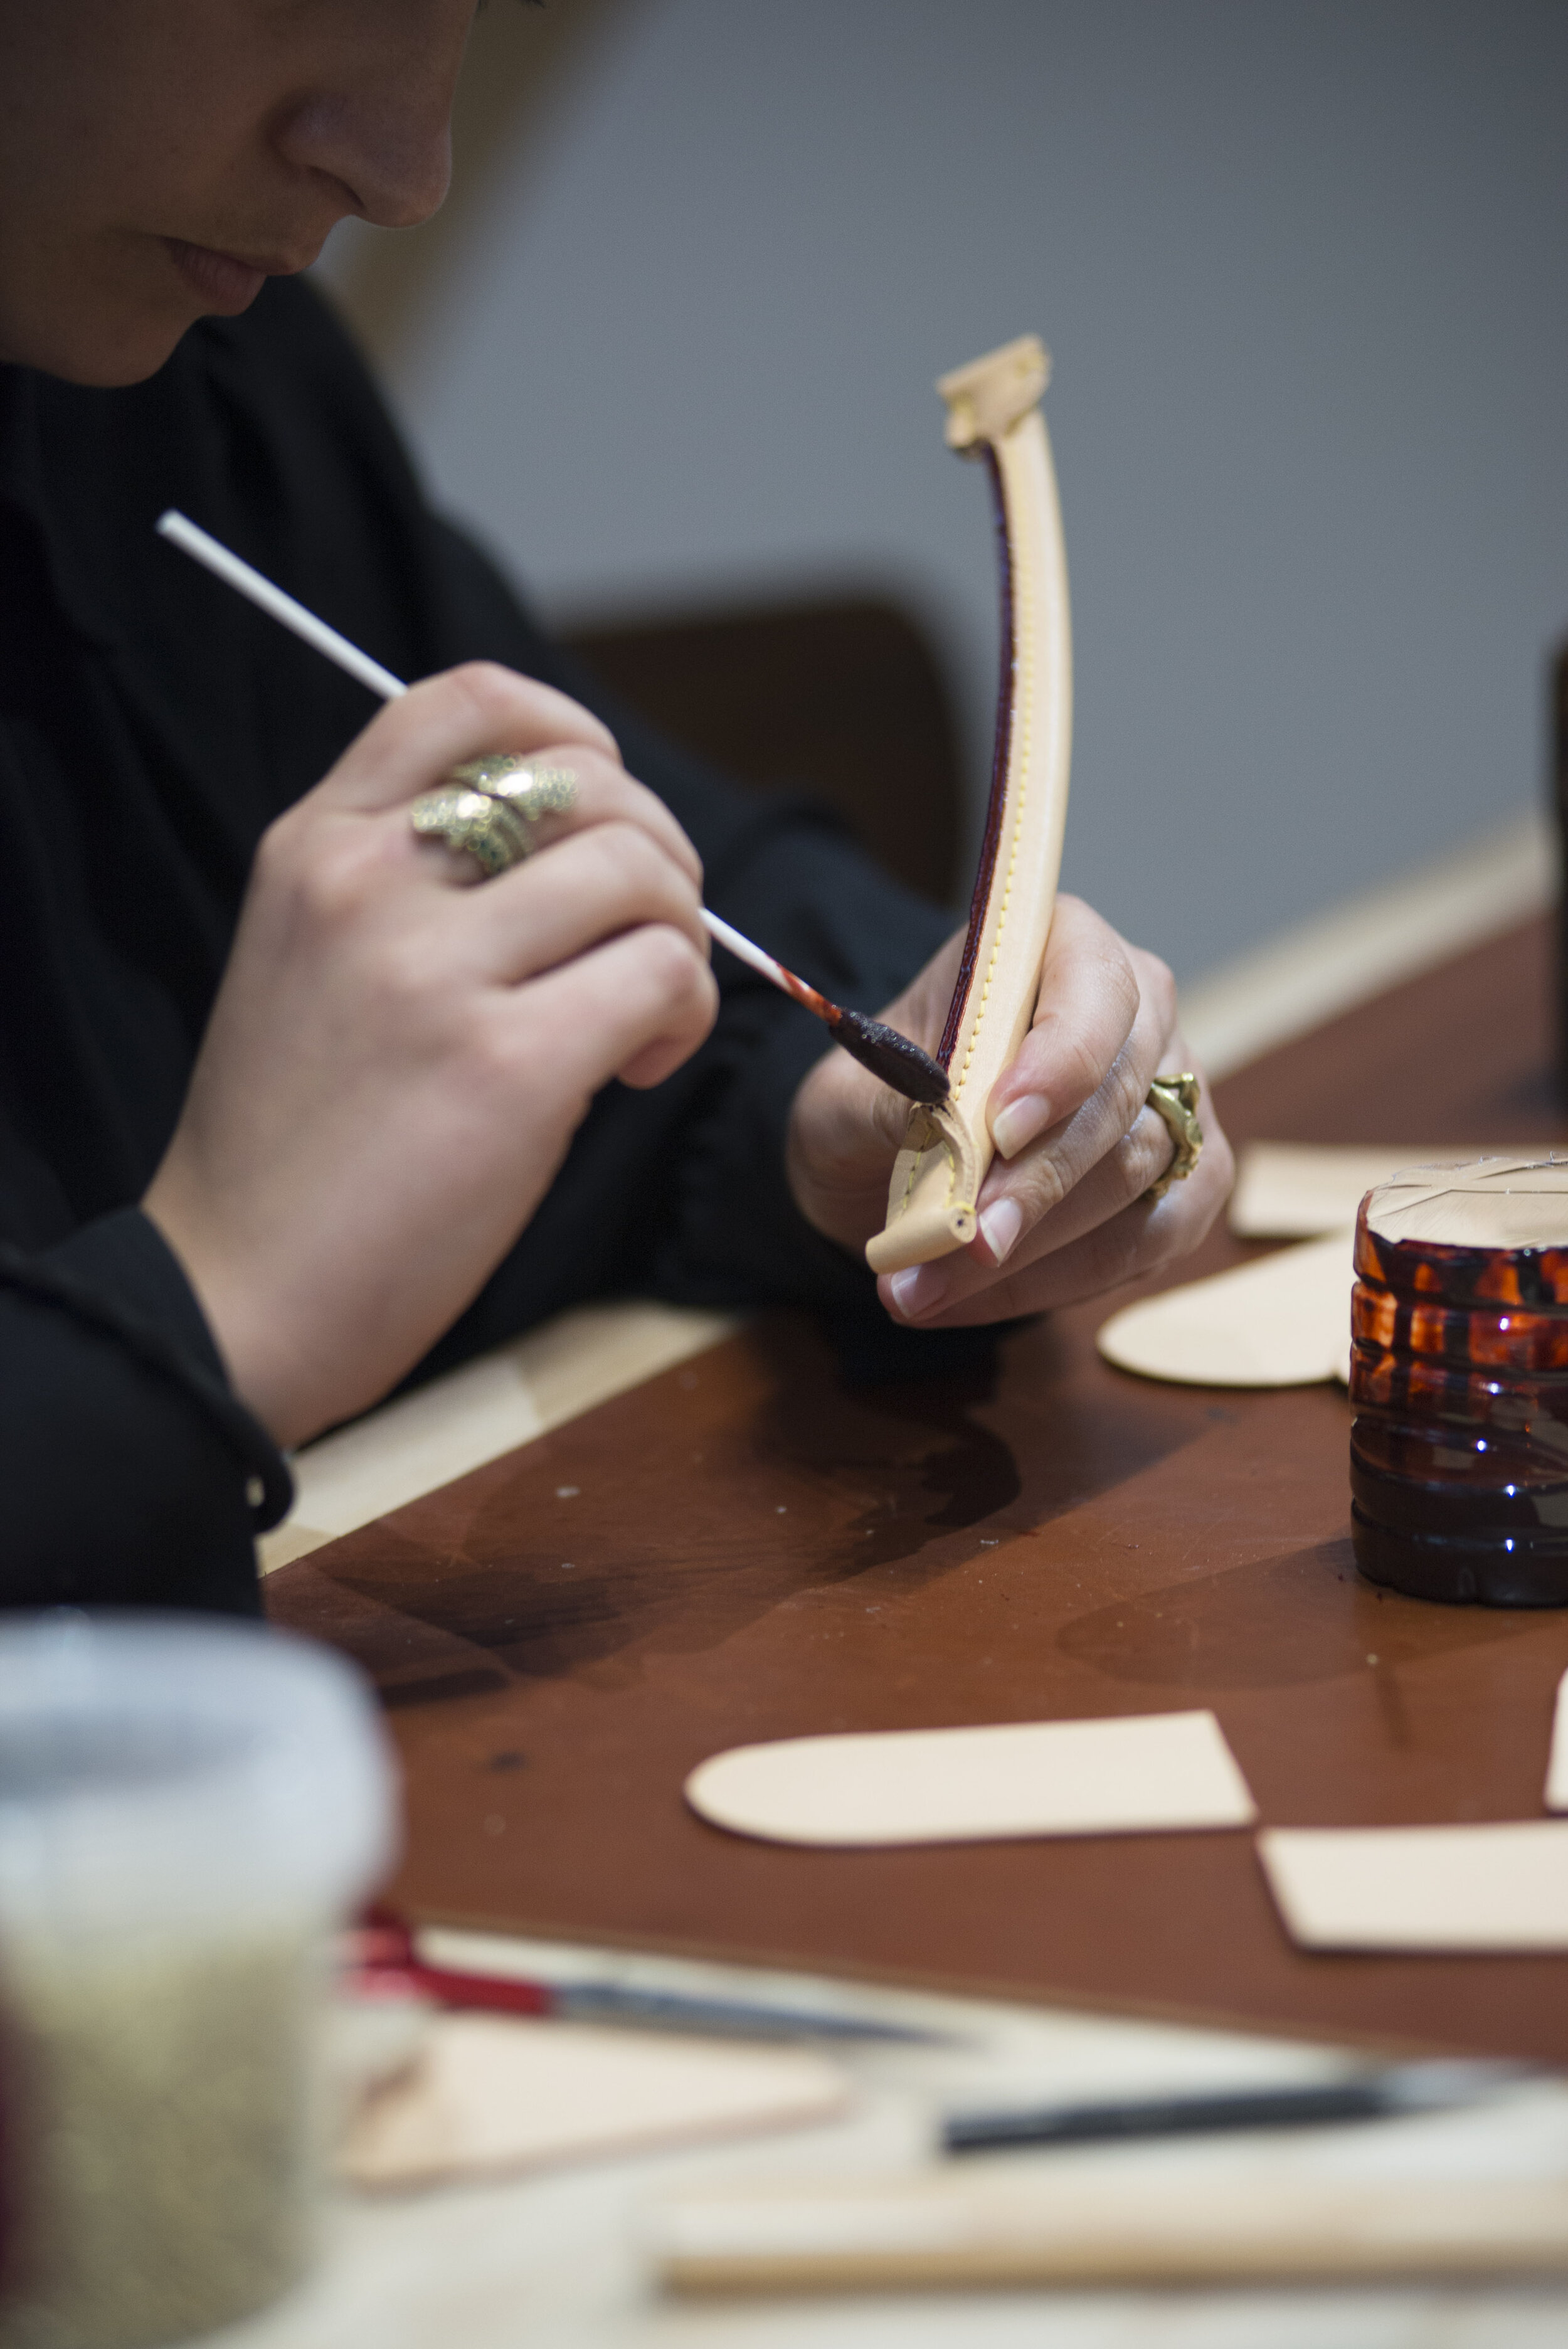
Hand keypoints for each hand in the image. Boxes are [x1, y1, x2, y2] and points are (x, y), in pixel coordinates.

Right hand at [144, 663, 716, 1446]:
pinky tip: (635, 1069)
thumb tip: (578, 847)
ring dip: (681, 940)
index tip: (606, 806)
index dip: (573, 728)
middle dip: (659, 854)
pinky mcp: (506, 1066)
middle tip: (645, 942)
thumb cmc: (295, 1146)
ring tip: (638, 1020)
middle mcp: (367, 884)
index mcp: (314, 847)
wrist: (238, 1293)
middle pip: (587, 782)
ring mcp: (433, 971)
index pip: (468, 702)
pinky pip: (662, 975)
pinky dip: (684, 1015)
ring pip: (641, 873)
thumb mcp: (309, 961)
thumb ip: (408, 883)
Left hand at [785, 894, 1232, 1326]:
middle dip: (1037, 1182)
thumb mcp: (844, 1094)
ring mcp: (1173, 1097)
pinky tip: (975, 1299)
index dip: (1060, 1060)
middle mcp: (1139, 1013)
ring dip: (1035, 1246)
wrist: (884, 1155)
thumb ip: (887, 1099)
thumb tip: (941, 1123)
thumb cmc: (876, 1101)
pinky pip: (1148, 1239)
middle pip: (1120, 1097)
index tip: (1001, 1127)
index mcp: (1063, 946)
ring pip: (1138, 1174)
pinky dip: (1059, 1280)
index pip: (1096, 989)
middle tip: (964, 1240)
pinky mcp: (1183, 1181)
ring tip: (929, 1286)